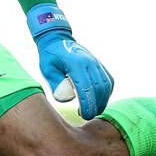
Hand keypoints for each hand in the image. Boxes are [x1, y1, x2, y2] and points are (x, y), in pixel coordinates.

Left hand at [27, 4, 113, 119]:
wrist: (57, 39)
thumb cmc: (50, 56)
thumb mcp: (47, 70)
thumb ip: (56, 85)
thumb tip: (67, 99)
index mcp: (75, 63)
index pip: (85, 87)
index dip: (87, 104)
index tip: (84, 115)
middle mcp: (89, 62)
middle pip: (99, 88)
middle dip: (96, 105)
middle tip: (88, 116)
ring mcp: (96, 62)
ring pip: (106, 84)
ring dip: (103, 100)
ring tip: (94, 111)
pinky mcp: (99, 64)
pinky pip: (108, 80)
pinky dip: (107, 92)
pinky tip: (100, 101)